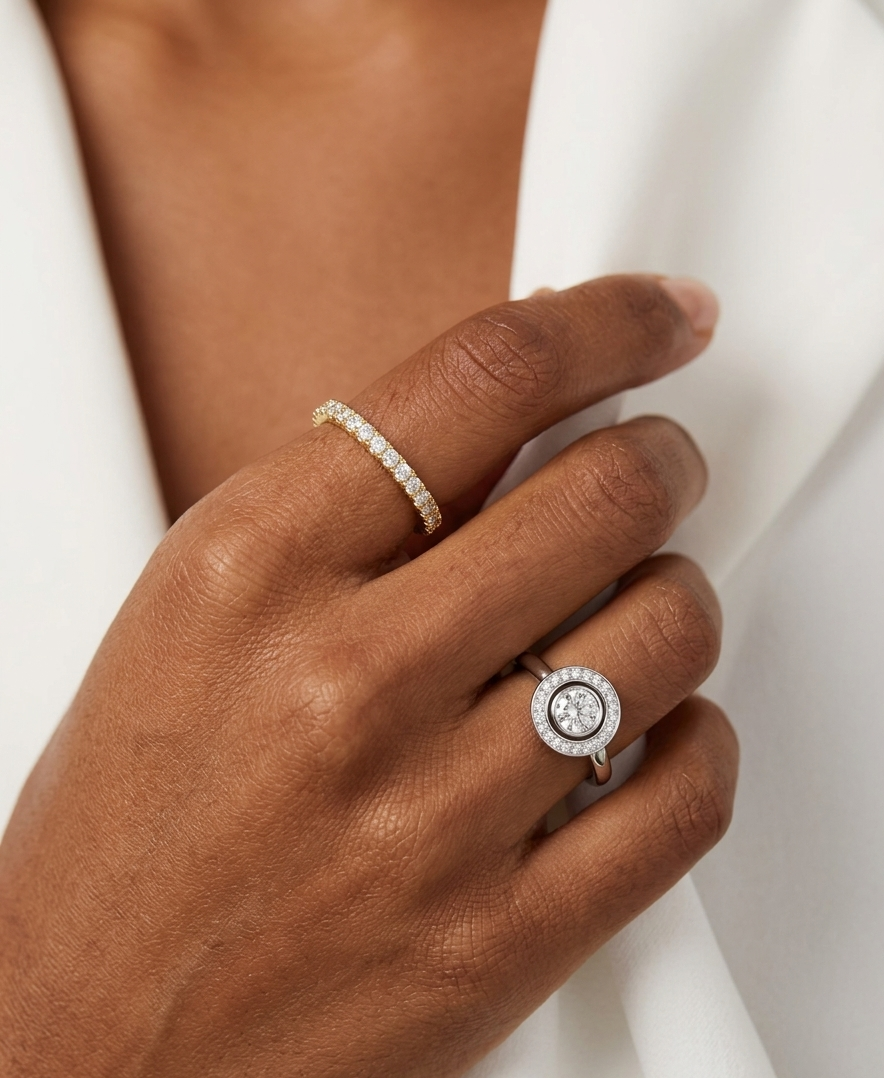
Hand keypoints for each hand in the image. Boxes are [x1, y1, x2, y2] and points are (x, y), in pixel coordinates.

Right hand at [0, 275, 735, 1077]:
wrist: (90, 1038)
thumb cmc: (134, 824)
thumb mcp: (203, 613)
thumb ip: (355, 507)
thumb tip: (514, 420)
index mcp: (253, 567)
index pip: (481, 376)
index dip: (606, 324)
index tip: (660, 321)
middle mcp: (346, 680)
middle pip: (605, 492)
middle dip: (663, 459)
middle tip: (658, 466)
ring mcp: (429, 816)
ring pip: (666, 633)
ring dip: (675, 600)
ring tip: (634, 608)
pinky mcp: (496, 940)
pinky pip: (684, 794)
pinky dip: (697, 739)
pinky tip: (648, 728)